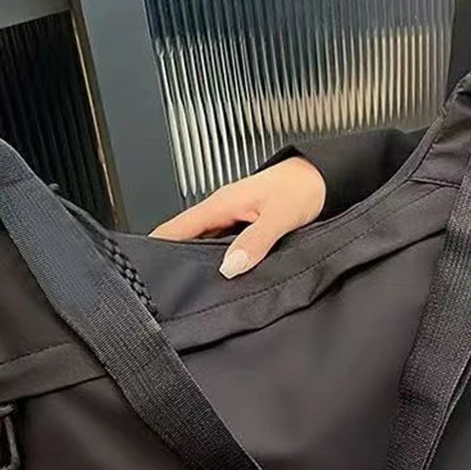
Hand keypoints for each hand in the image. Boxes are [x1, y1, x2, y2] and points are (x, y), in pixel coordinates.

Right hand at [150, 157, 325, 277]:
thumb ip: (256, 241)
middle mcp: (221, 211)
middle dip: (176, 263)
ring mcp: (231, 220)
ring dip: (198, 264)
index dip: (157, 248)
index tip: (147, 273)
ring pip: (203, 244)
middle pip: (185, 239)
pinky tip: (222, 278)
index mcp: (221, 204)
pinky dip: (217, 261)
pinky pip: (221, 246)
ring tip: (192, 291)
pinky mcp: (243, 227)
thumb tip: (231, 266)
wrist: (323, 177)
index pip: (175, 228)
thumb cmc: (302, 187)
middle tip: (169, 292)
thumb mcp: (280, 216)